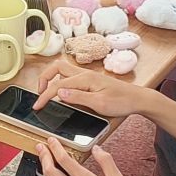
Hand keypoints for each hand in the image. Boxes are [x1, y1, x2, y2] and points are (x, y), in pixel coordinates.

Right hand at [35, 62, 156, 117]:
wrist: (138, 99)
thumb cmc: (122, 102)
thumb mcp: (99, 104)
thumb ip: (78, 98)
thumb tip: (59, 93)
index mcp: (85, 78)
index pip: (58, 85)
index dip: (44, 96)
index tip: (37, 107)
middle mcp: (84, 73)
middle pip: (56, 68)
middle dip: (44, 79)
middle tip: (39, 95)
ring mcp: (87, 75)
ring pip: (62, 70)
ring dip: (51, 79)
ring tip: (46, 94)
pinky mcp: (90, 80)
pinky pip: (70, 76)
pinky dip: (60, 82)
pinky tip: (61, 94)